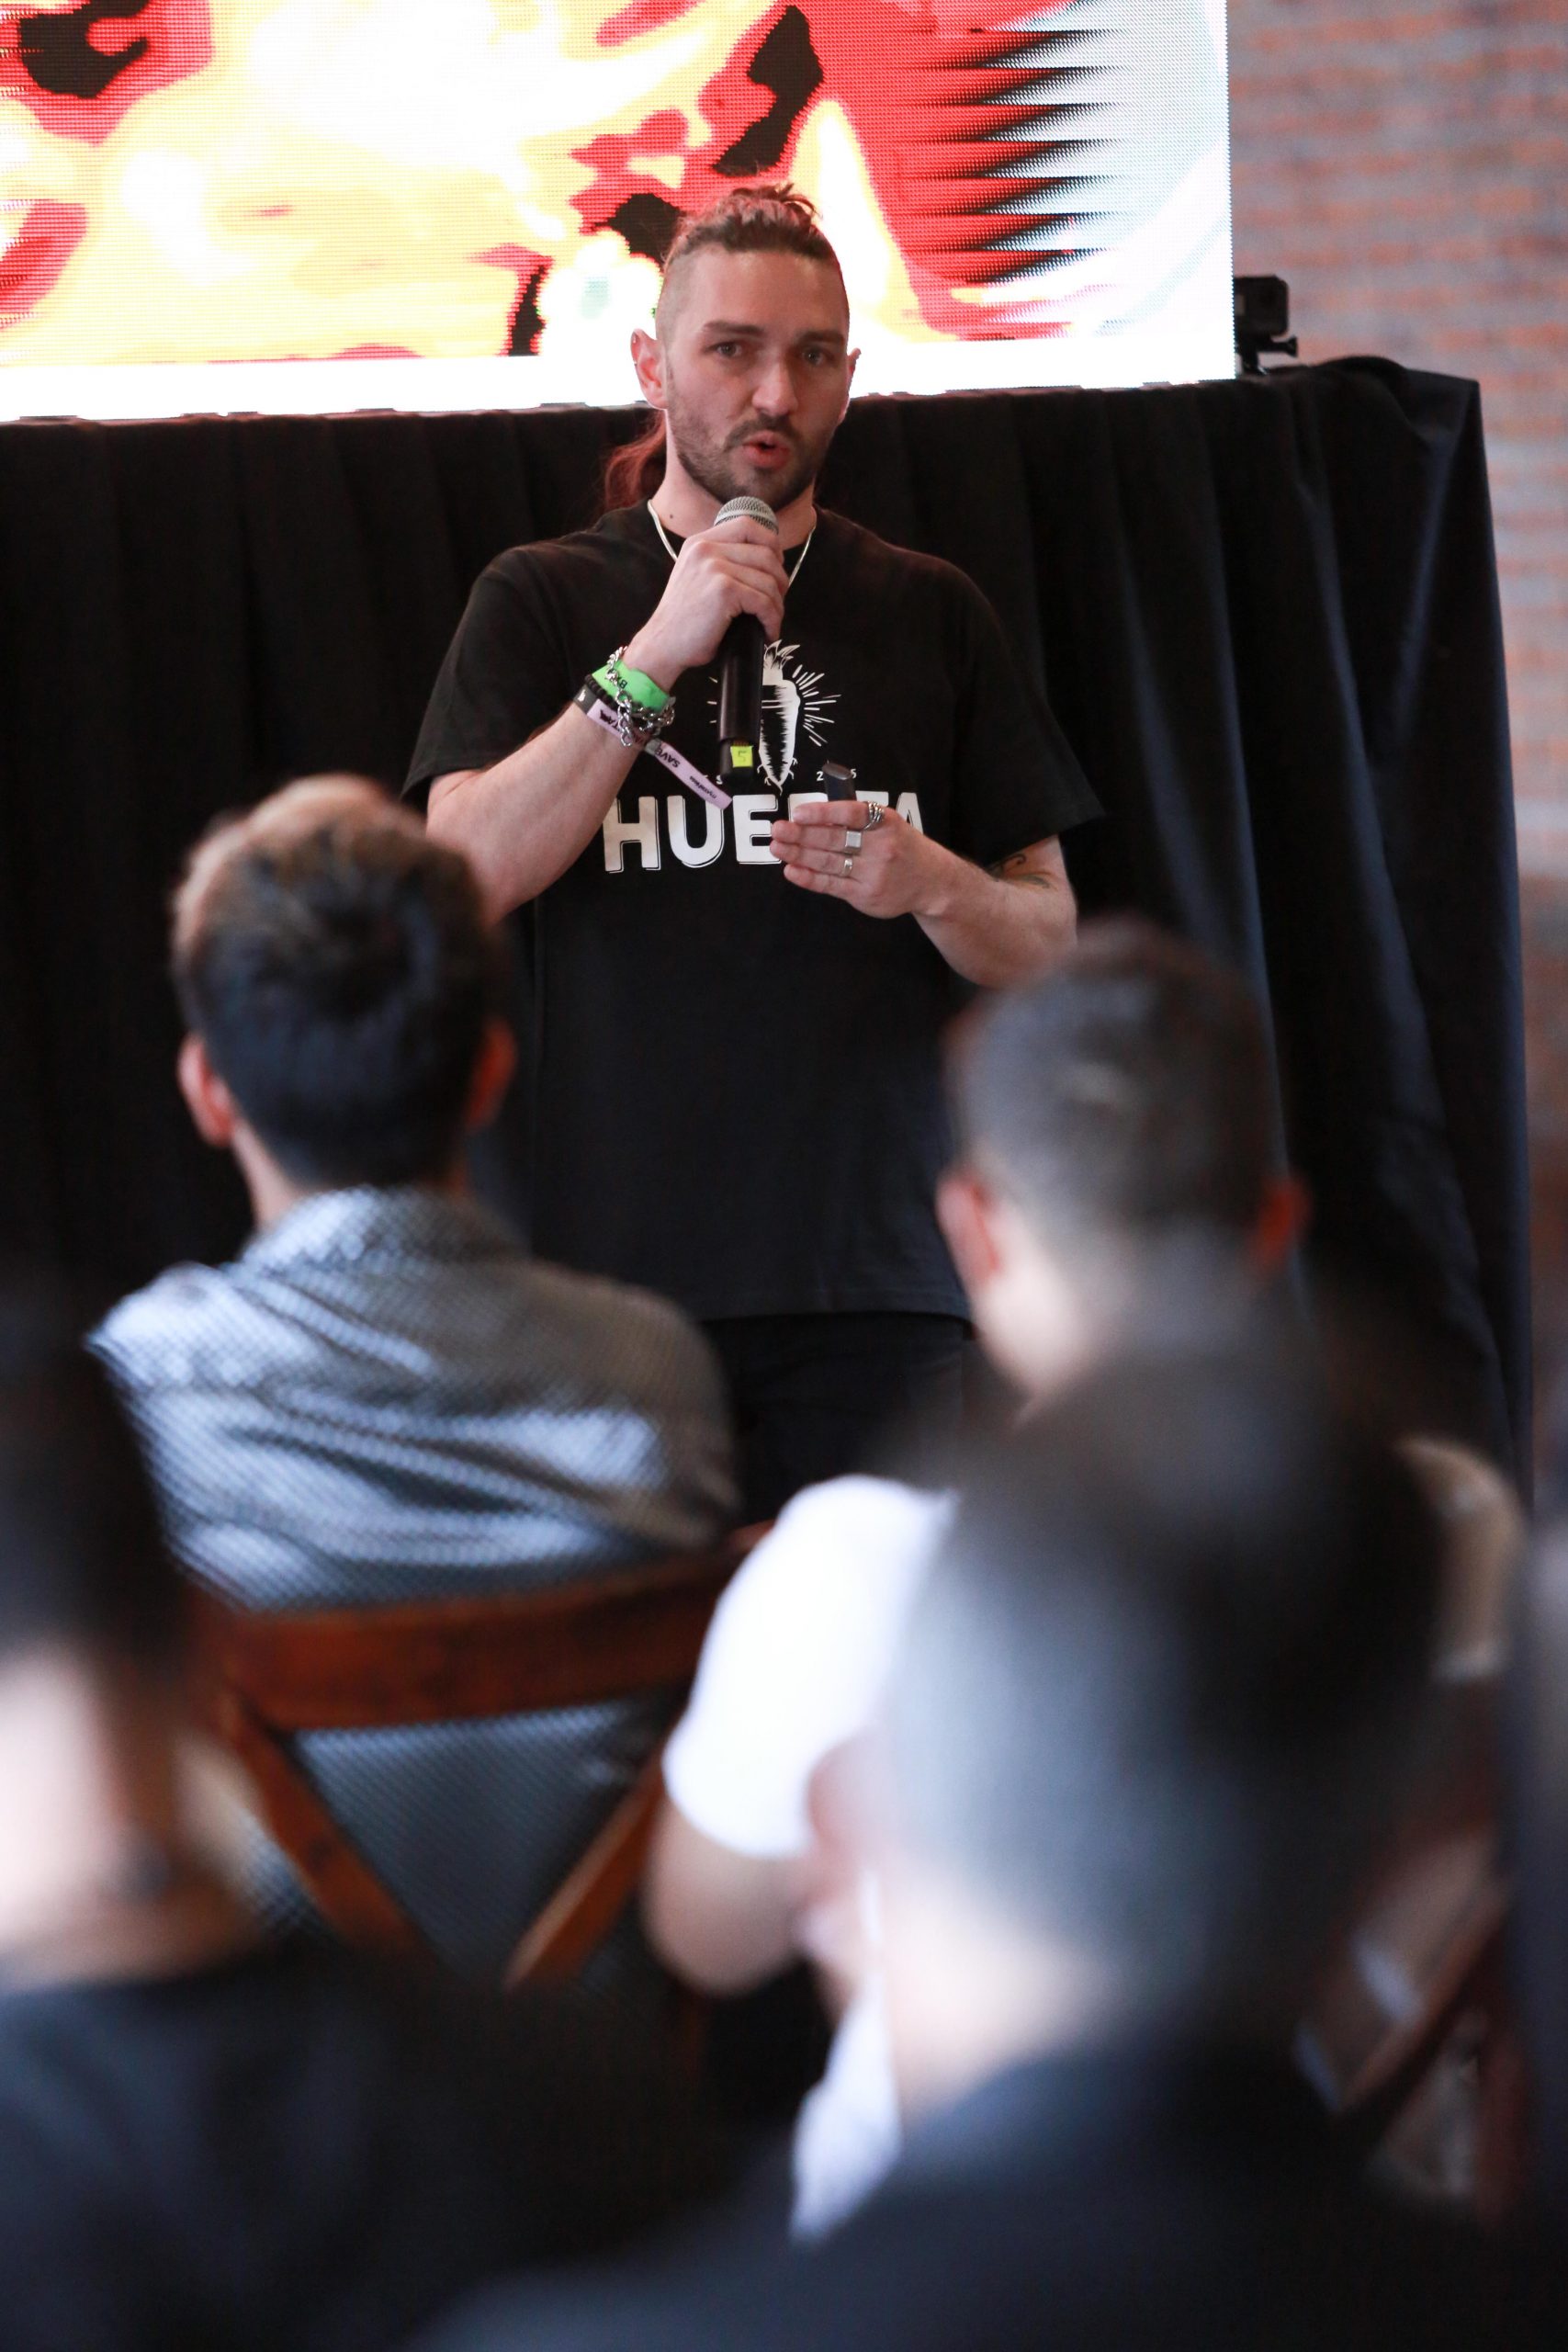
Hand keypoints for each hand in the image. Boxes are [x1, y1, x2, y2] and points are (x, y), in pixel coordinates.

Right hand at [625, 514, 788, 687]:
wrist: (662, 645)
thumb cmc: (685, 621)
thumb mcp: (697, 577)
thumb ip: (721, 562)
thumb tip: (767, 561)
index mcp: (700, 542)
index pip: (747, 525)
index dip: (771, 544)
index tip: (776, 566)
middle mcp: (706, 548)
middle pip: (765, 553)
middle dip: (780, 580)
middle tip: (776, 603)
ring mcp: (714, 567)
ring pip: (768, 580)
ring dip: (777, 606)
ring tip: (770, 622)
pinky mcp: (723, 590)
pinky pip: (764, 602)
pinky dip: (772, 620)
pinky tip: (767, 632)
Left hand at [769, 799, 945, 918]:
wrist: (931, 882)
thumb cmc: (902, 847)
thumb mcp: (889, 824)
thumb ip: (857, 820)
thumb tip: (811, 815)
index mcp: (885, 822)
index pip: (851, 814)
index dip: (823, 813)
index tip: (798, 812)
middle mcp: (881, 847)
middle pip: (834, 839)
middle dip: (802, 834)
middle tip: (777, 829)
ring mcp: (873, 873)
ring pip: (829, 862)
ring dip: (799, 854)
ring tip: (778, 847)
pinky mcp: (865, 895)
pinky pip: (832, 885)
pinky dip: (809, 878)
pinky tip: (791, 870)